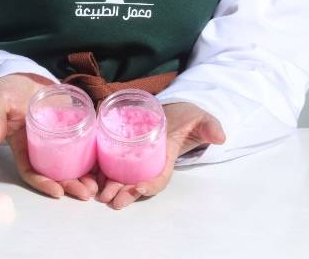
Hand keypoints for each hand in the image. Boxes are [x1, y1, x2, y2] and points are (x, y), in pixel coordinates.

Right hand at [0, 73, 97, 199]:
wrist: (21, 76)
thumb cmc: (4, 91)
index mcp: (22, 146)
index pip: (32, 171)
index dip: (44, 183)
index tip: (58, 192)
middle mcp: (41, 146)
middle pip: (55, 171)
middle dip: (70, 185)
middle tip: (87, 193)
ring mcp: (57, 136)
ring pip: (71, 161)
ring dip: (84, 175)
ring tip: (97, 185)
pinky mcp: (70, 123)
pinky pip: (83, 141)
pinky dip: (92, 153)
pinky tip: (103, 162)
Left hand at [96, 102, 225, 208]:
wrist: (170, 109)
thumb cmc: (185, 116)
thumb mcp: (199, 118)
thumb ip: (209, 126)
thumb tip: (219, 136)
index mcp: (166, 160)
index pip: (159, 178)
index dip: (150, 186)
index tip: (140, 188)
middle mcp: (148, 164)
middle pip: (135, 184)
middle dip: (124, 193)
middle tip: (112, 199)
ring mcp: (133, 159)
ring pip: (119, 178)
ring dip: (108, 187)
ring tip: (98, 193)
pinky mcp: (119, 149)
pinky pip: (107, 164)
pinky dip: (98, 171)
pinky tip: (88, 175)